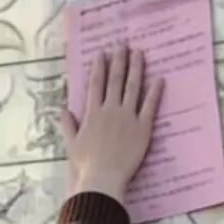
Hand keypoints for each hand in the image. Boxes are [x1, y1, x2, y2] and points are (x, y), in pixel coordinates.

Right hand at [62, 47, 163, 205]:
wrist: (103, 178)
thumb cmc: (86, 165)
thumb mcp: (72, 144)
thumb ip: (69, 125)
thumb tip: (63, 109)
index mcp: (93, 113)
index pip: (96, 84)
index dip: (99, 67)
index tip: (102, 53)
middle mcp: (110, 110)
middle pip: (116, 79)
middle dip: (119, 60)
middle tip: (123, 44)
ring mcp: (128, 117)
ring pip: (133, 87)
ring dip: (137, 68)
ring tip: (139, 53)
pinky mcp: (143, 127)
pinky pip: (150, 105)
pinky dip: (155, 91)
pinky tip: (159, 79)